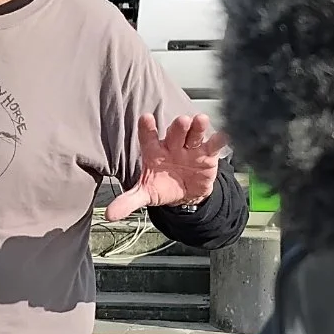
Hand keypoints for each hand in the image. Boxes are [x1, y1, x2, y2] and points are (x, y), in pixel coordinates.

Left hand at [107, 113, 227, 221]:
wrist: (185, 193)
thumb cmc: (162, 186)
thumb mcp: (145, 194)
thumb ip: (129, 201)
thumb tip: (109, 215)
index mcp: (154, 152)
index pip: (148, 137)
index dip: (147, 128)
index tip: (146, 119)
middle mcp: (172, 145)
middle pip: (175, 133)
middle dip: (178, 127)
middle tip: (182, 121)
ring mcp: (190, 148)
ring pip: (194, 134)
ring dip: (198, 128)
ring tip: (200, 120)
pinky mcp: (207, 155)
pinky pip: (213, 145)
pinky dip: (219, 140)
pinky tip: (224, 135)